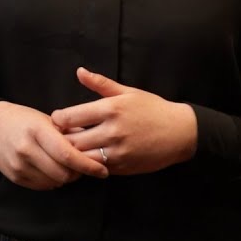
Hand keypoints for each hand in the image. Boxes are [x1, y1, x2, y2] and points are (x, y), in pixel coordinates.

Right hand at [0, 100, 108, 188]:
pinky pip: (43, 186)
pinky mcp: (15, 176)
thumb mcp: (46, 119)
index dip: (88, 165)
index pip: (68, 155)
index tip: (102, 170)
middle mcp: (26, 148)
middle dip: (78, 173)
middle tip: (83, 166)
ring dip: (65, 178)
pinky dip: (52, 181)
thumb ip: (69, 133)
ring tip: (66, 166)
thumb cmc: (23, 119)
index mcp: (37, 130)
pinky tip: (51, 169)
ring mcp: (19, 165)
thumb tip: (95, 147)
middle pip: (63, 173)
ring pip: (54, 182)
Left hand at [51, 67, 197, 175]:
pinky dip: (89, 164)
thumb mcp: (128, 92)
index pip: (69, 117)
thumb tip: (79, 72)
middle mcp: (112, 131)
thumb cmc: (153, 108)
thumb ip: (100, 83)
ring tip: (74, 147)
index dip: (58, 120)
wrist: (181, 133)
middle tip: (61, 136)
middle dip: (62, 139)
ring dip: (74, 154)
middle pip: (71, 141)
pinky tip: (89, 157)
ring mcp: (118, 152)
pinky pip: (97, 168)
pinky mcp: (123, 167)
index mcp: (110, 109)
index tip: (58, 119)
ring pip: (82, 158)